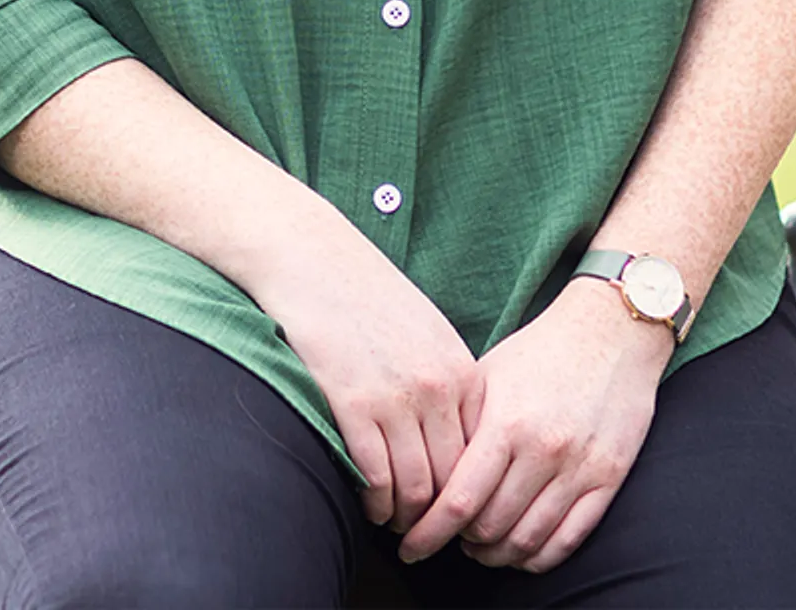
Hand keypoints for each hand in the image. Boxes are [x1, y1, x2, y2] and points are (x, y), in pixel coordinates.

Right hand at [244, 235, 484, 534]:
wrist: (313, 261)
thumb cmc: (367, 296)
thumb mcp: (428, 332)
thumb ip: (448, 381)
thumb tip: (456, 438)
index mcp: (462, 371)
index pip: (481, 454)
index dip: (472, 492)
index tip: (459, 511)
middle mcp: (437, 388)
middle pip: (454, 478)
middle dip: (444, 516)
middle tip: (431, 535)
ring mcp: (396, 399)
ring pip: (416, 486)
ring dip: (408, 517)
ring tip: (399, 527)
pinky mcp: (353, 405)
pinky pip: (376, 476)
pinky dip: (376, 503)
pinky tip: (371, 507)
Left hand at [401, 277, 669, 571]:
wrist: (613, 331)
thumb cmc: (541, 351)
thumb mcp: (487, 376)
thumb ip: (459, 427)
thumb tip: (422, 475)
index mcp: (505, 423)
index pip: (458, 501)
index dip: (429, 533)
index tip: (410, 547)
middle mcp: (543, 450)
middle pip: (490, 526)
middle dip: (460, 543)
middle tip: (446, 540)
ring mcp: (580, 467)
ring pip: (528, 540)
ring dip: (497, 555)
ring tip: (480, 548)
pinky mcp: (610, 478)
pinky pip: (570, 538)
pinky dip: (539, 557)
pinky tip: (520, 553)